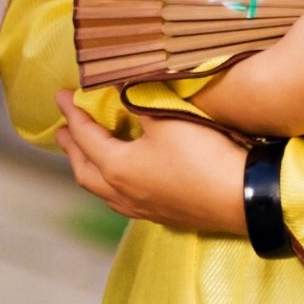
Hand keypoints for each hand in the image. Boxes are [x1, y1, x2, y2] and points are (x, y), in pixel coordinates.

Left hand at [59, 97, 254, 241]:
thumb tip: (122, 87)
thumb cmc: (202, 156)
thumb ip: (139, 100)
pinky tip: (125, 183)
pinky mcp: (165, 216)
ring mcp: (143, 209)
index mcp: (116, 167)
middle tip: (62, 132)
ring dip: (90, 171)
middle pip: (85, 170)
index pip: (84, 136)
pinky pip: (125, 202)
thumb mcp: (167, 117)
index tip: (60, 96)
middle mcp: (123, 193)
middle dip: (71, 149)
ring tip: (87, 158)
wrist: (243, 198)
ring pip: (103, 191)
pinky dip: (113, 187)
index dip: (71, 113)